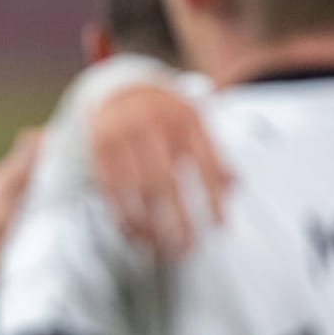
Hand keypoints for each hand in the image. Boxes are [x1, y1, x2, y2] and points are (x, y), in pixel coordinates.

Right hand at [89, 84, 229, 257]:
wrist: (117, 85)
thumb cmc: (163, 111)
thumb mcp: (193, 118)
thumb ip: (213, 150)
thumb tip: (235, 186)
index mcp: (184, 117)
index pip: (204, 163)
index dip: (213, 198)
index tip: (218, 226)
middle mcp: (151, 124)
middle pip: (164, 183)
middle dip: (176, 221)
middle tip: (186, 249)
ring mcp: (121, 135)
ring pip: (135, 189)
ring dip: (147, 225)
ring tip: (159, 249)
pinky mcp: (98, 147)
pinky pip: (110, 188)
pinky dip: (122, 214)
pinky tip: (132, 233)